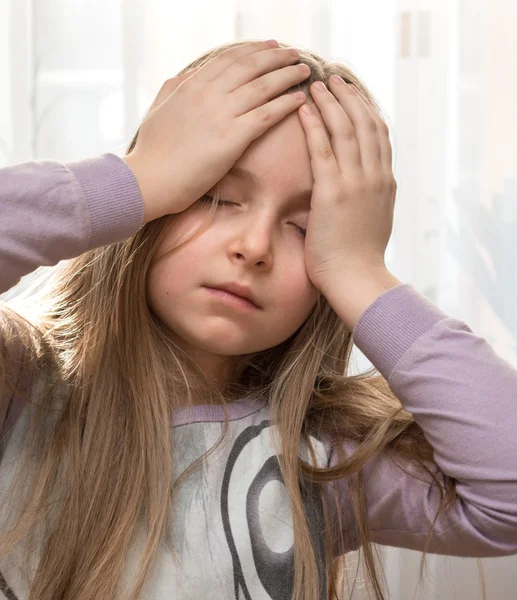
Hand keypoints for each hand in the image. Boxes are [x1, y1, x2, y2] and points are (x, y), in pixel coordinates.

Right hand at [122, 40, 309, 222]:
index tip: (271, 46)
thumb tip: (188, 76)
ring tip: (304, 71)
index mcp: (192, 85)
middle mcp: (209, 94)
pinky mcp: (232, 139)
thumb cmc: (152, 151)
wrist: (149, 179)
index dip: (254, 50)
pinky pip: (266, 115)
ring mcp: (222, 115)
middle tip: (295, 54)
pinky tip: (300, 100)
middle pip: (251, 66)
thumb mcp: (159, 108)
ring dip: (287, 76)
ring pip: (263, 87)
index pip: (230, 59)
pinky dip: (286, 104)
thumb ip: (175, 88)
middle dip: (277, 57)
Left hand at [297, 77, 396, 294]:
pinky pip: (322, 149)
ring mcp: (356, 182)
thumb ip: (371, 199)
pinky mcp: (333, 193)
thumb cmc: (360, 258)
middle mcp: (375, 176)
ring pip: (346, 129)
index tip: (352, 93)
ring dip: (331, 103)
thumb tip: (362, 191)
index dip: (365, 109)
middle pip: (365, 123)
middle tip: (333, 79)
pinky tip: (304, 109)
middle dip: (349, 97)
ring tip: (317, 85)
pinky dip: (314, 125)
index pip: (379, 134)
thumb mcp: (374, 221)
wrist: (357, 278)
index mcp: (385, 182)